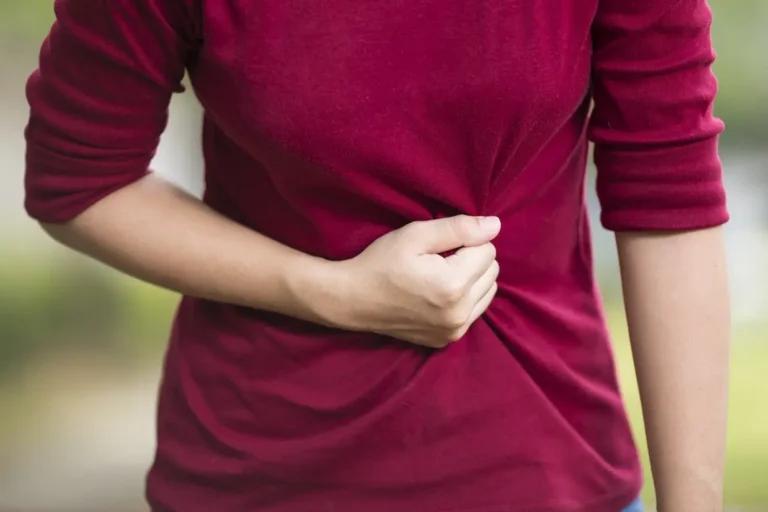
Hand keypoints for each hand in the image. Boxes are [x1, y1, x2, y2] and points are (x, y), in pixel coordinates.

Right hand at [333, 214, 500, 348]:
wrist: (353, 300)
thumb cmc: (381, 262)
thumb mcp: (416, 235)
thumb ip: (459, 228)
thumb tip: (496, 225)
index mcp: (453, 285)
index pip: (488, 250)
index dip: (465, 241)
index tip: (439, 245)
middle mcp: (459, 313)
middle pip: (492, 271)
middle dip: (472, 259)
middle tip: (439, 259)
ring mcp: (454, 330)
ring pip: (488, 291)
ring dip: (472, 279)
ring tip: (439, 274)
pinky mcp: (448, 339)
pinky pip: (475, 311)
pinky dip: (465, 298)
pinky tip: (438, 293)